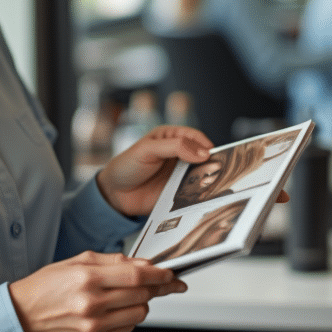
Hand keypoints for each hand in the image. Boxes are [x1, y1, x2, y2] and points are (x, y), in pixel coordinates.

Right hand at [8, 251, 186, 331]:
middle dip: (154, 288)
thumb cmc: (49, 284)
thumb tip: (144, 265)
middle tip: (155, 283)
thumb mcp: (78, 261)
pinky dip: (128, 318)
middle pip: (142, 295)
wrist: (24, 314)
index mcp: (87, 280)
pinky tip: (114, 310)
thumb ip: (114, 262)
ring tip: (124, 296)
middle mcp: (91, 305)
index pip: (136, 277)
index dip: (159, 275)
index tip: (170, 274)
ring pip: (139, 314)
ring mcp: (93, 327)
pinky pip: (128, 329)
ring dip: (141, 303)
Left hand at [96, 126, 213, 216]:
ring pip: (202, 173)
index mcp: (171, 137)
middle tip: (216, 169)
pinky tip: (203, 194)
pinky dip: (201, 192)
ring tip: (212, 183)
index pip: (195, 136)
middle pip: (202, 155)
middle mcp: (179, 154)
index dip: (203, 144)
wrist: (115, 194)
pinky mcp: (180, 191)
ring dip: (207, 177)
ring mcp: (180, 173)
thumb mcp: (148, 149)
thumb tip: (203, 153)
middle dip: (210, 161)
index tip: (208, 155)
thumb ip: (175, 147)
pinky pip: (195, 190)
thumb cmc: (127, 165)